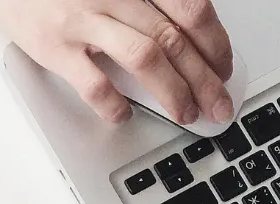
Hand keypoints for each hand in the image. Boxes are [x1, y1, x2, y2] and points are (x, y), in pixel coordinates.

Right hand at [0, 0, 233, 125]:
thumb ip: (140, 1)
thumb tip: (176, 37)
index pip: (190, 8)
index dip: (215, 42)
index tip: (224, 67)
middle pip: (175, 38)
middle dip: (205, 77)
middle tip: (218, 105)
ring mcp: (85, 20)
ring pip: (146, 57)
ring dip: (173, 91)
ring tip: (186, 114)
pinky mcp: (55, 47)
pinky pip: (94, 82)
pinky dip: (113, 105)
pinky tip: (123, 116)